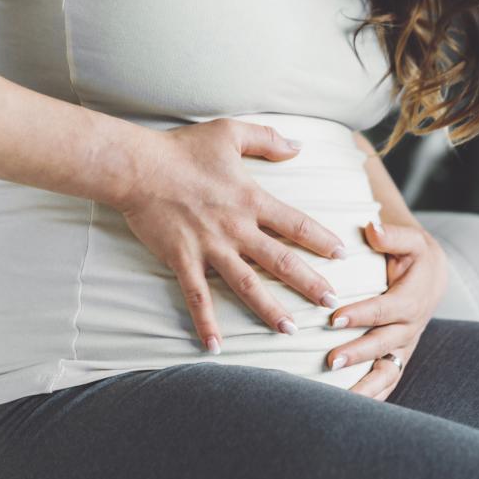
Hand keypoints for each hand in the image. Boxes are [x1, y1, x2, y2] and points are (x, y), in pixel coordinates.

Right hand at [112, 118, 346, 353]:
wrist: (138, 167)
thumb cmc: (182, 148)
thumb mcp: (230, 132)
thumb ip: (267, 139)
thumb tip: (298, 146)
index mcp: (251, 199)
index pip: (296, 224)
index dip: (321, 240)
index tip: (341, 256)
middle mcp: (236, 228)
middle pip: (281, 261)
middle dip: (309, 283)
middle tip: (331, 303)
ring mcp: (210, 247)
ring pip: (247, 285)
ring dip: (270, 309)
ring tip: (290, 329)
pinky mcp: (182, 260)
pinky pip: (197, 297)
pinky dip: (206, 323)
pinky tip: (216, 347)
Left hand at [326, 221, 447, 400]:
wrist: (432, 276)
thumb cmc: (414, 255)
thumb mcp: (410, 239)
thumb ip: (392, 235)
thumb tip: (372, 229)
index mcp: (412, 298)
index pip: (386, 309)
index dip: (362, 315)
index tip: (334, 318)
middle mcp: (410, 327)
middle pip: (384, 345)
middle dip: (358, 354)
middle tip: (329, 361)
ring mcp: (405, 346)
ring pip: (388, 372)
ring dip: (365, 386)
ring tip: (340, 399)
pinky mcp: (398, 357)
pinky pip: (387, 381)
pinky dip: (371, 397)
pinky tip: (348, 410)